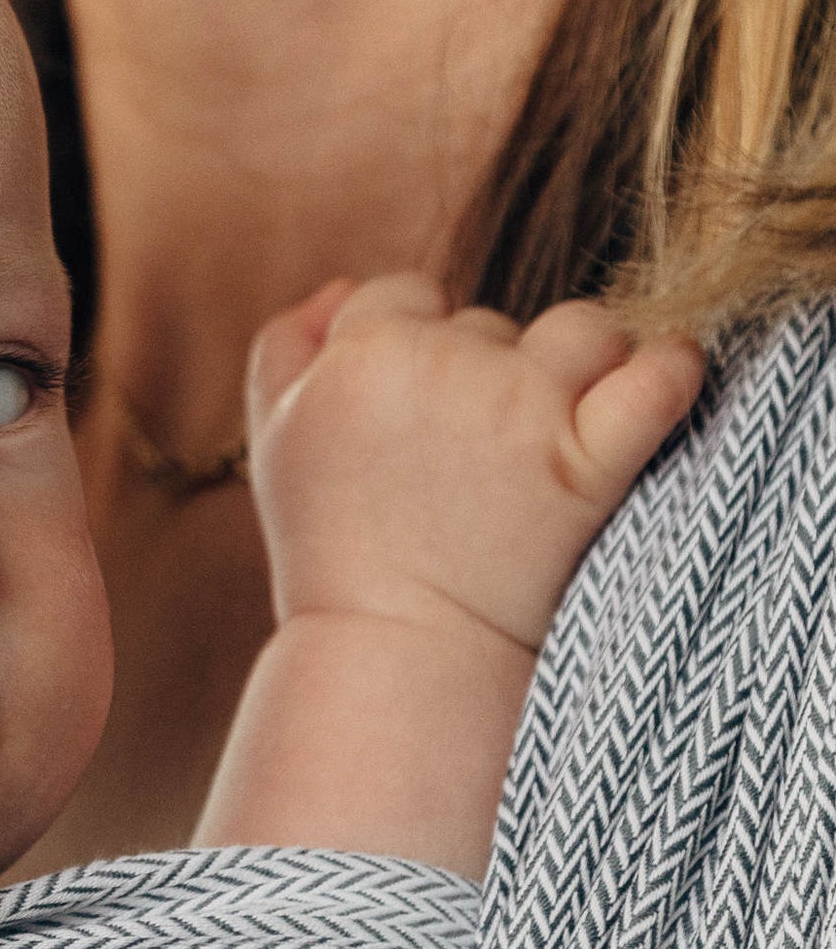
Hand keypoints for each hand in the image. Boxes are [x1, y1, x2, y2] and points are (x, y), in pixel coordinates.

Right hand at [247, 276, 704, 655]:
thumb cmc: (335, 555)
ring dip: (584, 367)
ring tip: (564, 434)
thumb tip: (340, 289)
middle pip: (492, 322)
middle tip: (475, 463)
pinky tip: (671, 375)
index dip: (418, 346)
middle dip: (491, 373)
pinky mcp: (584, 464)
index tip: (422, 415)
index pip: (408, 294)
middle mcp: (434, 366)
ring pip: (582, 331)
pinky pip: (656, 380)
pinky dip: (673, 371)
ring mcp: (515, 411)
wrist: (394, 659)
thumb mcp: (275, 443)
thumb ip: (286, 348)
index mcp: (356, 354)